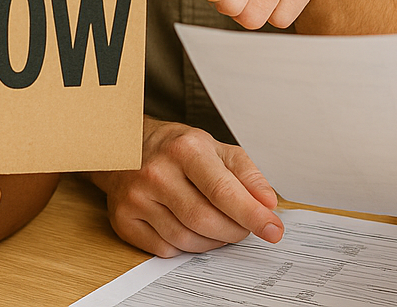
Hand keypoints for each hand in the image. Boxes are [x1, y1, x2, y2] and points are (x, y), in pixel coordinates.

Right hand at [93, 116, 283, 257]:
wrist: (128, 147)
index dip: (252, 215)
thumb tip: (268, 204)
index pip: (224, 191)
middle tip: (244, 227)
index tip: (273, 229)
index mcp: (185, 149)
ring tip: (218, 226)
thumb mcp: (216, 148)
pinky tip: (189, 228)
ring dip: (212, 241)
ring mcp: (137, 198)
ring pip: (187, 240)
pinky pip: (165, 249)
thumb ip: (247, 174)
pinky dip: (186, 246)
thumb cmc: (177, 149)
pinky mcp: (124, 220)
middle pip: (206, 220)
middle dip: (234, 231)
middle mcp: (157, 172)